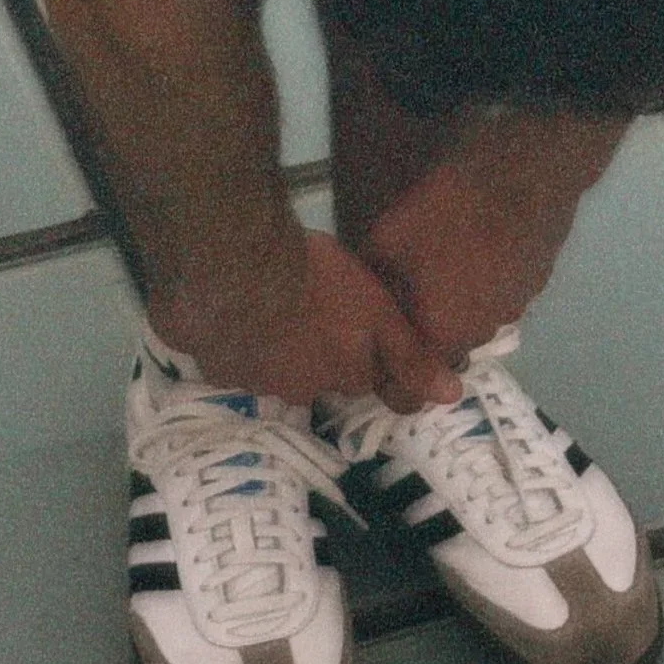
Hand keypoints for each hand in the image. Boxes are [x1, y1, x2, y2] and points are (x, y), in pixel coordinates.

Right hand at [153, 225, 459, 412]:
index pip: (360, 377)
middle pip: (315, 376)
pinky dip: (234, 335)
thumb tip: (451, 398)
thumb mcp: (378, 312)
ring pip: (271, 366)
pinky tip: (234, 301)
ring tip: (272, 297)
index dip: (360, 351)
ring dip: (274, 342)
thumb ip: (410, 356)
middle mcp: (297, 390)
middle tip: (314, 304)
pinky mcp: (211, 363)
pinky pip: (229, 354)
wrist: (237, 265)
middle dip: (316, 350)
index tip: (352, 321)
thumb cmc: (318, 281)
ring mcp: (250, 380)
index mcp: (339, 376)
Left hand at [360, 155, 574, 372]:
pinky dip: (488, 282)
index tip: (381, 344)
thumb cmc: (447, 212)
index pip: (411, 392)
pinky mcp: (535, 284)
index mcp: (439, 337)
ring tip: (449, 260)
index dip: (391, 375)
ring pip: (475, 321)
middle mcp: (478, 336)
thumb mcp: (386, 239)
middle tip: (412, 289)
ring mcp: (513, 311)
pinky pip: (501, 295)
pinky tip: (481, 246)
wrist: (522, 175)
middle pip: (445, 350)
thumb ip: (372, 280)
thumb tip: (361, 295)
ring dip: (460, 304)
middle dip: (426, 328)